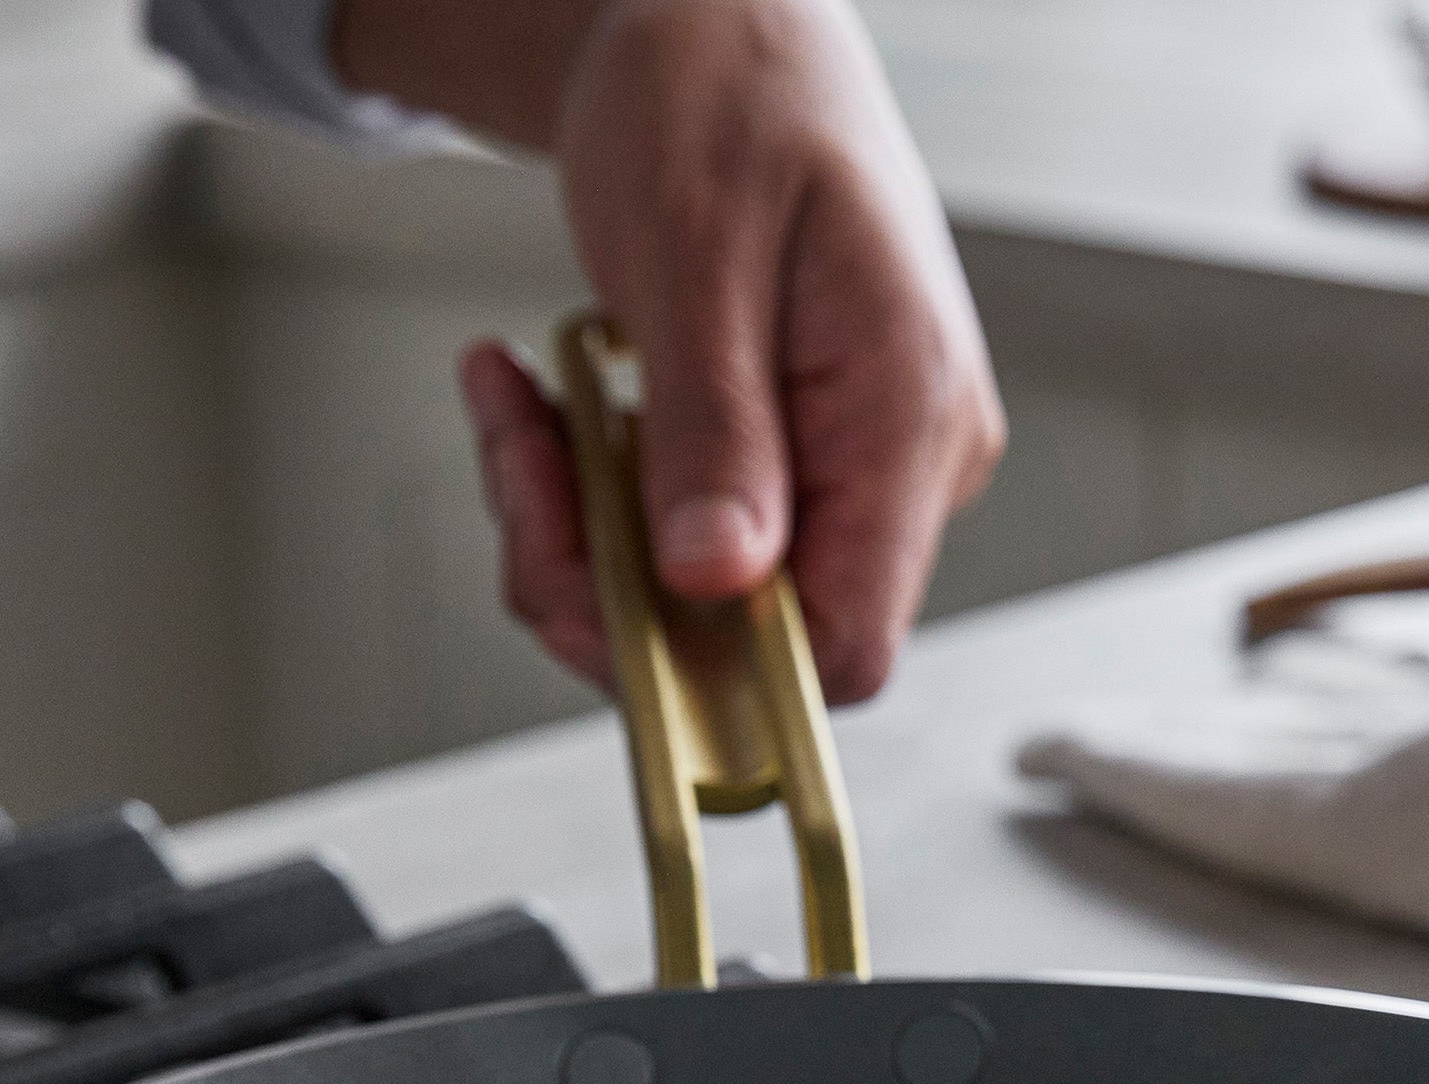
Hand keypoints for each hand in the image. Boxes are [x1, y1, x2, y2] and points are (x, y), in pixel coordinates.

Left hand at [337, 0, 1004, 703]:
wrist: (712, 22)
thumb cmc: (725, 94)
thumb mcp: (698, 256)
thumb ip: (715, 432)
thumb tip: (712, 582)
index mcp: (906, 418)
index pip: (845, 645)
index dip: (725, 673)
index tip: (601, 611)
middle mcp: (897, 465)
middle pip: (756, 637)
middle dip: (609, 583)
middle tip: (522, 476)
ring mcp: (847, 469)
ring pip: (701, 599)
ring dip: (581, 535)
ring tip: (523, 414)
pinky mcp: (789, 464)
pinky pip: (684, 540)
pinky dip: (594, 498)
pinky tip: (548, 408)